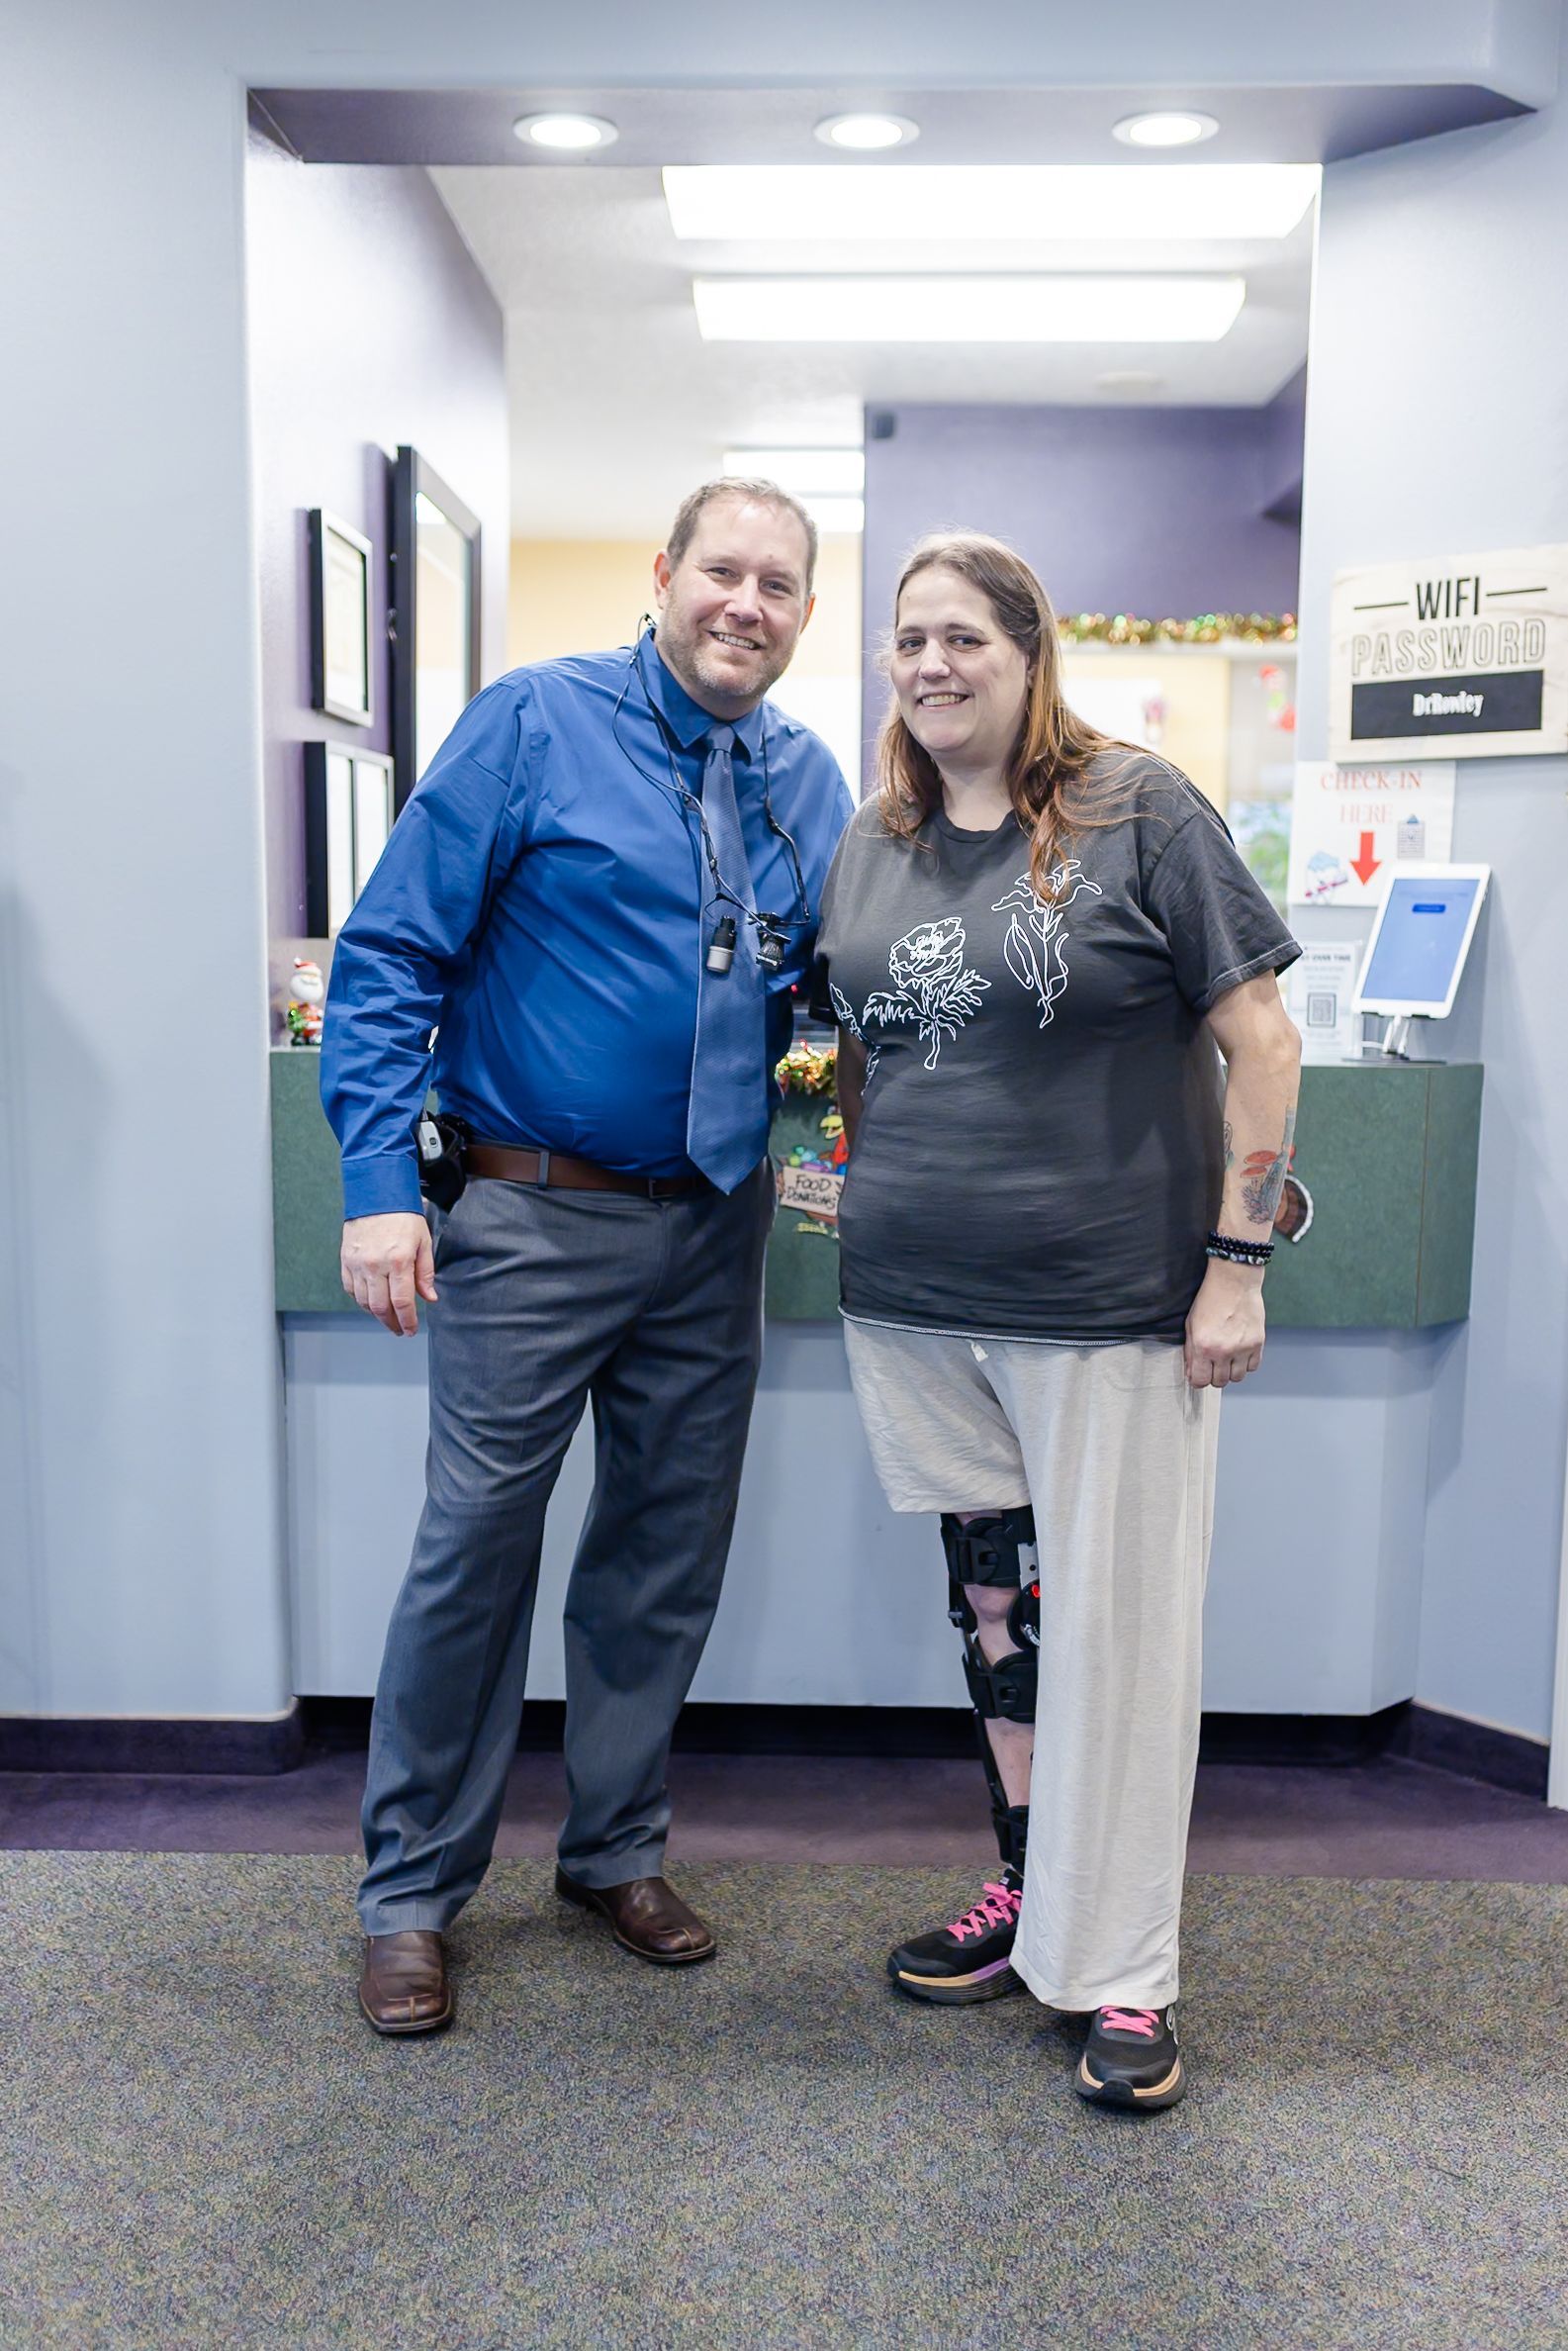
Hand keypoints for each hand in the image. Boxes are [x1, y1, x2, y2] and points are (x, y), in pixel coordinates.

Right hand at [340, 1212, 437, 1335]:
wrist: (376, 1194)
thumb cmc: (404, 1216)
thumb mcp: (423, 1242)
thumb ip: (425, 1273)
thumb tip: (429, 1298)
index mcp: (398, 1261)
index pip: (402, 1302)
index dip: (407, 1320)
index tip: (410, 1330)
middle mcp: (375, 1266)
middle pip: (380, 1307)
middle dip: (391, 1322)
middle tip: (399, 1329)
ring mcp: (357, 1264)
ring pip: (364, 1301)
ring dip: (376, 1314)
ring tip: (388, 1316)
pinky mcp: (346, 1260)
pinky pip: (350, 1289)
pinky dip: (360, 1299)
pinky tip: (371, 1301)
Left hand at [1184, 1260, 1264, 1389]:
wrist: (1234, 1281)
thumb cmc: (1210, 1299)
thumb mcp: (1191, 1324)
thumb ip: (1190, 1351)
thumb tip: (1192, 1373)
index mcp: (1203, 1346)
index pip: (1200, 1381)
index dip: (1198, 1380)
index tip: (1199, 1375)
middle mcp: (1223, 1351)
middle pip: (1219, 1382)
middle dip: (1214, 1376)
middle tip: (1213, 1363)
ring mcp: (1242, 1348)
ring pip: (1237, 1378)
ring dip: (1230, 1371)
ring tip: (1227, 1357)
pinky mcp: (1258, 1343)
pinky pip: (1252, 1367)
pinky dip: (1246, 1364)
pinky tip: (1240, 1352)